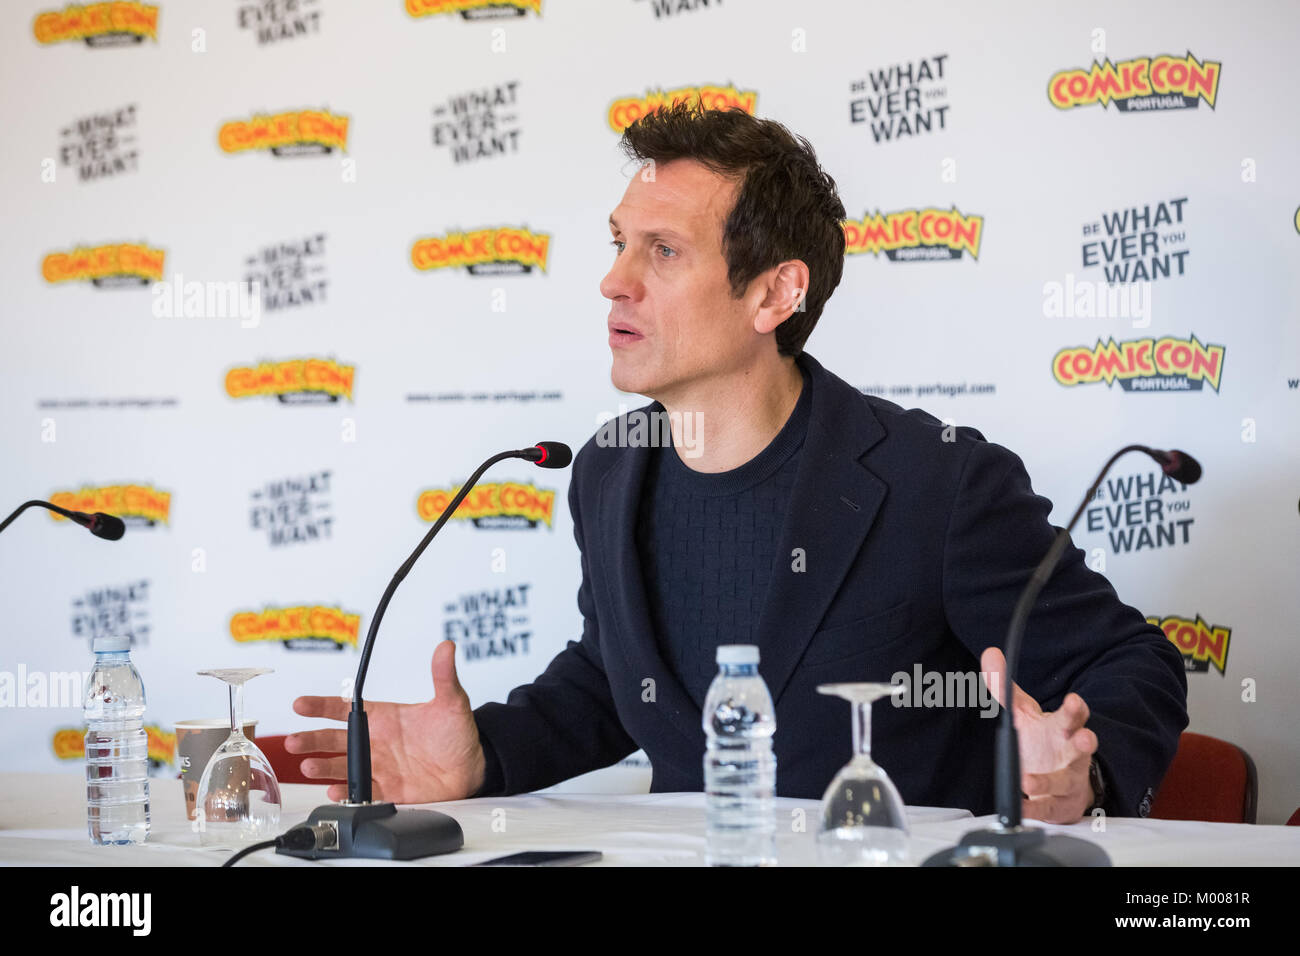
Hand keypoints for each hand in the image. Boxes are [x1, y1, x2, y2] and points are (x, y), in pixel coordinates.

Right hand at [288, 640, 485, 803]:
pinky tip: (335, 790)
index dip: (321, 706)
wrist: (472, 768)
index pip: (346, 708)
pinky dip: (346, 792)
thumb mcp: (452, 702)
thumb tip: (446, 648)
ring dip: (323, 766)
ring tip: (308, 765)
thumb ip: (444, 676)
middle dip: (311, 739)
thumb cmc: (456, 733)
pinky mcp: (387, 790)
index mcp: (385, 718)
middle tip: (293, 741)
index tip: (300, 704)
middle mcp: (376, 742)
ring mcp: (379, 767)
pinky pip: (360, 793)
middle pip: (335, 739)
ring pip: (341, 766)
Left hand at [980, 646, 1097, 823]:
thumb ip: (1005, 687)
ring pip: (1066, 780)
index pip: (1074, 716)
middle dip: (1086, 740)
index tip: (1075, 699)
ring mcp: (1069, 780)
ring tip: (1028, 781)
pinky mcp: (1060, 805)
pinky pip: (1048, 808)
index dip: (1076, 708)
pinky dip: (1034, 809)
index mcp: (1063, 729)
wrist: (1059, 784)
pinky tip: (1020, 808)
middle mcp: (1072, 754)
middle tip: (1086, 737)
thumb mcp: (1022, 713)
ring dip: (1049, 781)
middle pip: (1084, 746)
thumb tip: (990, 653)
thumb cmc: (1042, 742)